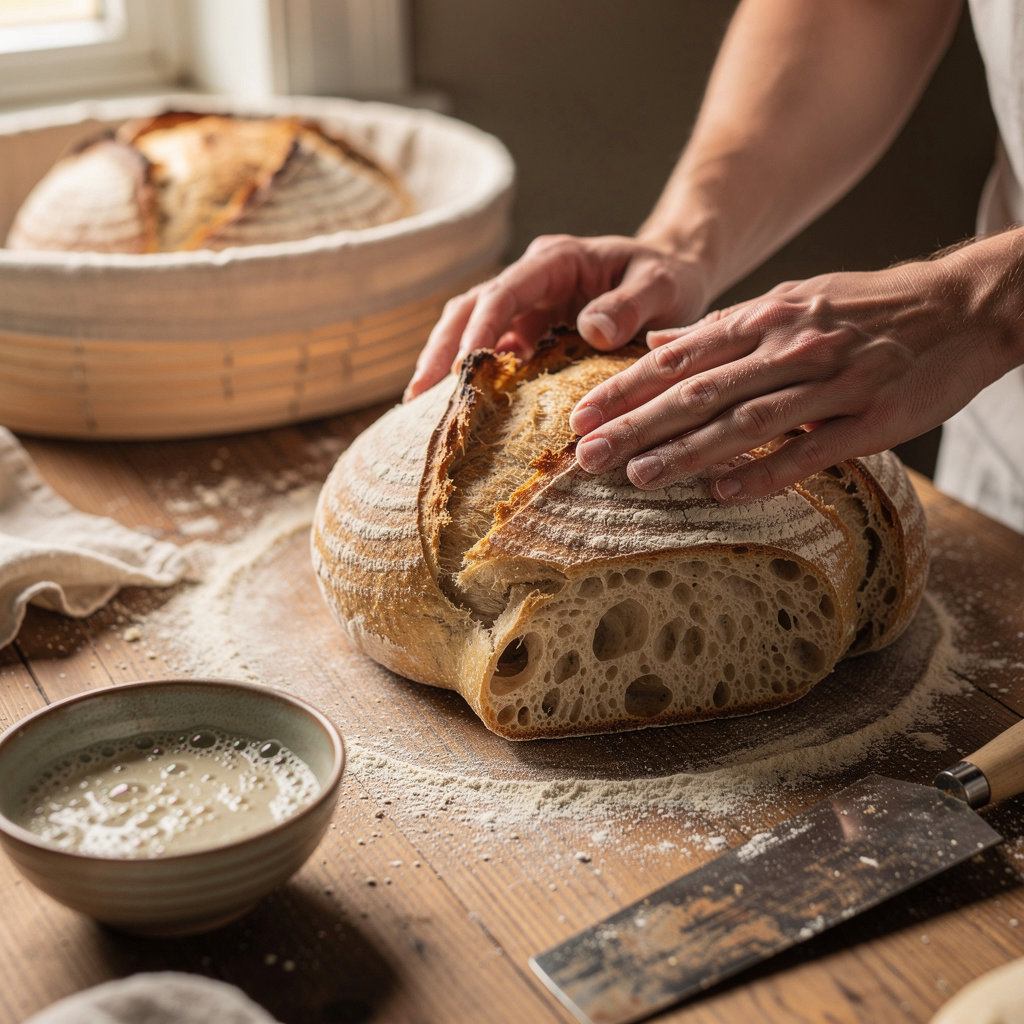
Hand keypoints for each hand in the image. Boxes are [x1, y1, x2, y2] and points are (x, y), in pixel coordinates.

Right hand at [403, 233, 709, 399]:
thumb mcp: (662, 288)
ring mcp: (527, 305)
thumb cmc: (670, 281)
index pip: (505, 291)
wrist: (675, 280)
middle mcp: (532, 278)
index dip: (481, 328)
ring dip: (445, 365)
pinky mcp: (529, 330)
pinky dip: (472, 377)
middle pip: (470, 308)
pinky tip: (458, 409)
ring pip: (470, 328)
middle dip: (442, 351)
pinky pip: (492, 352)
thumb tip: (590, 331)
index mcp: (556, 259)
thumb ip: (631, 307)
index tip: (464, 367)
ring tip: (422, 409)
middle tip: (419, 397)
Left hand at [569, 256, 998, 501]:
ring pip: (745, 420)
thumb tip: (658, 344)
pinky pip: (809, 449)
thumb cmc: (866, 307)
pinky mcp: (871, 419)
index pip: (679, 357)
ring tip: (638, 476)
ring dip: (687, 451)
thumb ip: (722, 330)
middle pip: (699, 390)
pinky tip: (722, 492)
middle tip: (588, 455)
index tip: (583, 415)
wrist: (962, 305)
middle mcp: (789, 346)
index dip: (627, 388)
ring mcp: (830, 383)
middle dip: (637, 424)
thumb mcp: (790, 300)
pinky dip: (764, 471)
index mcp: (765, 318)